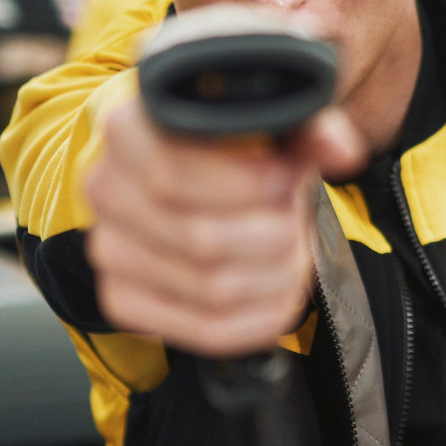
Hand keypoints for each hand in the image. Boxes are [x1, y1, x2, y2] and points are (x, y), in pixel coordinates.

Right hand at [83, 94, 368, 356]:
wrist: (195, 168)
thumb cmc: (232, 138)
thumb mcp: (268, 114)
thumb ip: (307, 126)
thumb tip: (341, 150)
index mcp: (125, 128)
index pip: (171, 173)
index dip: (245, 186)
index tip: (289, 180)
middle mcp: (104, 189)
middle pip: (201, 239)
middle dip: (272, 234)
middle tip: (298, 219)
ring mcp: (108, 249)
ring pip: (210, 288)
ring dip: (275, 275)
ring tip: (294, 249)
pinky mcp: (123, 299)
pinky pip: (203, 331)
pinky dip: (260, 320)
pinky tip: (283, 293)